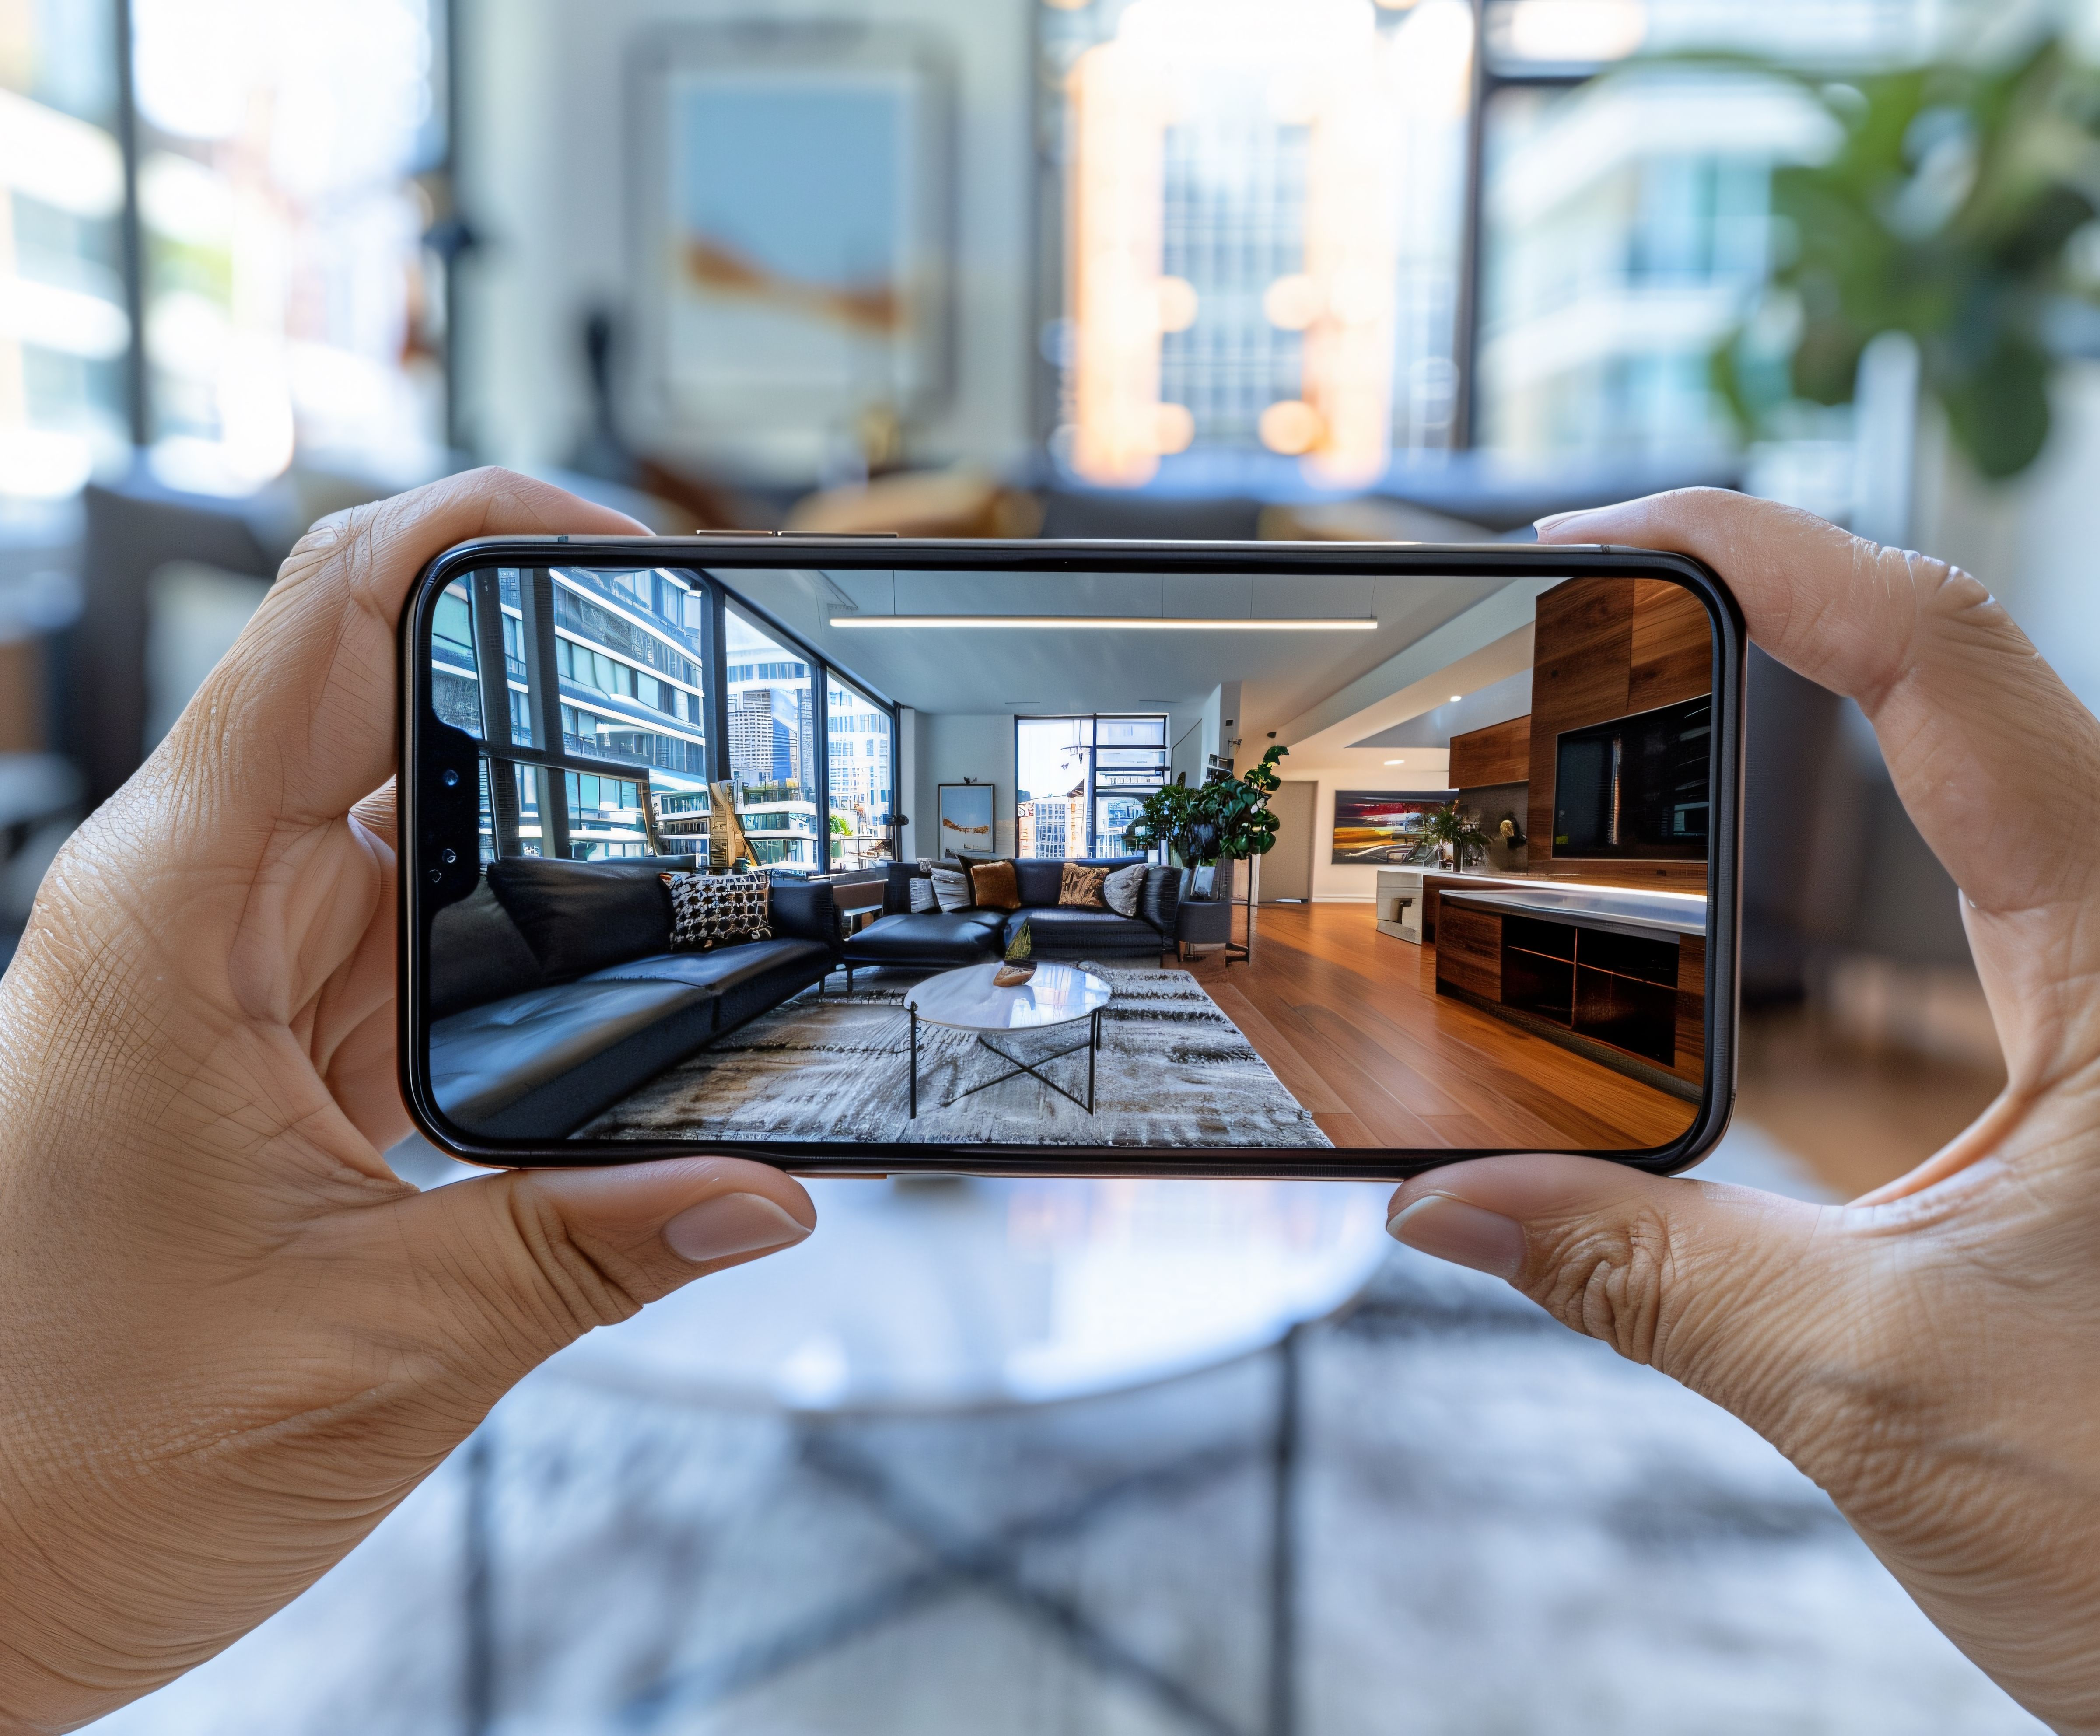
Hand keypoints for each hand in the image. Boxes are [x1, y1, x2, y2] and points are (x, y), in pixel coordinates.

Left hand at [0, 470, 816, 1732]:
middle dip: (556, 692)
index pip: (331, 617)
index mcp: (178, 916)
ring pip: (416, 821)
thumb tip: (765, 1193)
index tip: (628, 546)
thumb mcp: (380, 1348)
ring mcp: (235, 968)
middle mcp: (198, 909)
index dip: (483, 531)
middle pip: (389, 694)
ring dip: (546, 838)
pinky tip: (610, 979)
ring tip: (695, 865)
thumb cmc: (80, 1455)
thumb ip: (592, 1249)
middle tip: (716, 718)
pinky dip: (520, 941)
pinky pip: (415, 931)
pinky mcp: (271, 1035)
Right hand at [1388, 490, 2099, 1731]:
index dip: (1766, 555)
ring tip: (1626, 726)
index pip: (1944, 664)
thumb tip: (1441, 1208)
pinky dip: (1835, 864)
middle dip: (1763, 615)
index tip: (1603, 532)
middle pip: (1956, 683)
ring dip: (1802, 730)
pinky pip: (1966, 907)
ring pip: (1970, 784)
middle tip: (1577, 621)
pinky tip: (1726, 908)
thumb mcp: (1879, 1384)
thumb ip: (1642, 1271)